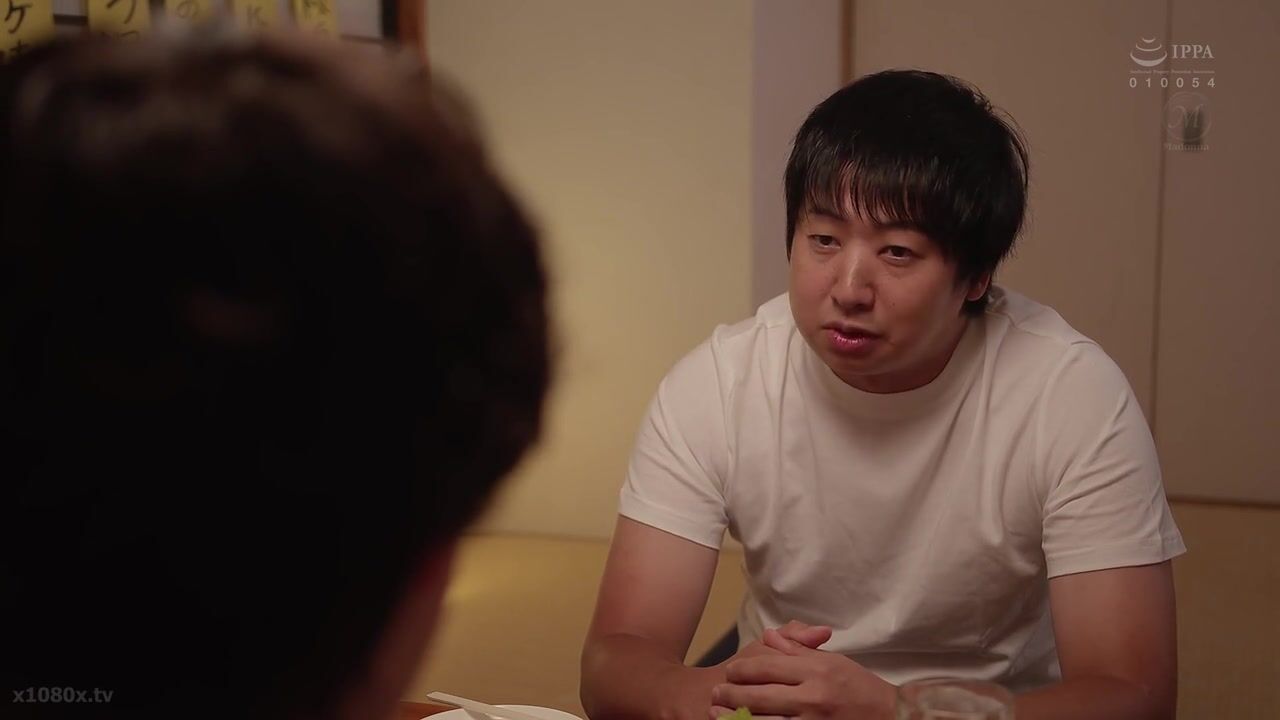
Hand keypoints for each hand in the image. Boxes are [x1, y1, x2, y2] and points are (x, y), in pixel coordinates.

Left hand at [709, 624, 896, 719]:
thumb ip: (798, 650)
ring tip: (718, 713)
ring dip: (736, 717)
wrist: (889, 716)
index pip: (768, 666)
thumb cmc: (858, 687)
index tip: (731, 671)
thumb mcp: (831, 661)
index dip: (743, 669)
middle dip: (732, 693)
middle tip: (717, 692)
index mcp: (816, 671)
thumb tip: (769, 636)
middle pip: (760, 694)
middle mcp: (813, 697)